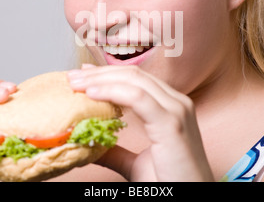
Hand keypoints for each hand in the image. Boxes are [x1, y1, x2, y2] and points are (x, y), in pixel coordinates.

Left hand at [68, 65, 213, 181]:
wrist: (192, 201)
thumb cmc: (171, 184)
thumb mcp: (136, 165)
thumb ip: (116, 152)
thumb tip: (91, 144)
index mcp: (170, 108)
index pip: (136, 80)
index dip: (107, 74)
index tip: (82, 76)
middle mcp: (177, 103)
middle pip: (133, 75)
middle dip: (99, 73)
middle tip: (72, 77)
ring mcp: (177, 110)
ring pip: (134, 81)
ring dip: (101, 79)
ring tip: (76, 83)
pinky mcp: (172, 124)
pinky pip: (138, 98)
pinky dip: (112, 91)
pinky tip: (92, 94)